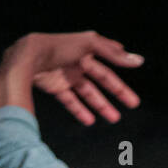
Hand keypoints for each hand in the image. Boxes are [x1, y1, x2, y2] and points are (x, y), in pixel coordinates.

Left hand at [10, 31, 143, 124]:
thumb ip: (113, 54)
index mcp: (87, 50)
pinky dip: (80, 111)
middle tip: (134, 104)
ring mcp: (66, 75)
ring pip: (88, 93)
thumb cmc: (59, 46)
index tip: (133, 69)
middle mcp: (78, 62)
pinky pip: (71, 101)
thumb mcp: (90, 46)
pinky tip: (90, 121)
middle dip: (118, 91)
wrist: (28, 56)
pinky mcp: (56, 87)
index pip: (109, 60)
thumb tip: (139, 61)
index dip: (121, 64)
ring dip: (102, 105)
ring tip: (115, 118)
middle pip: (102, 79)